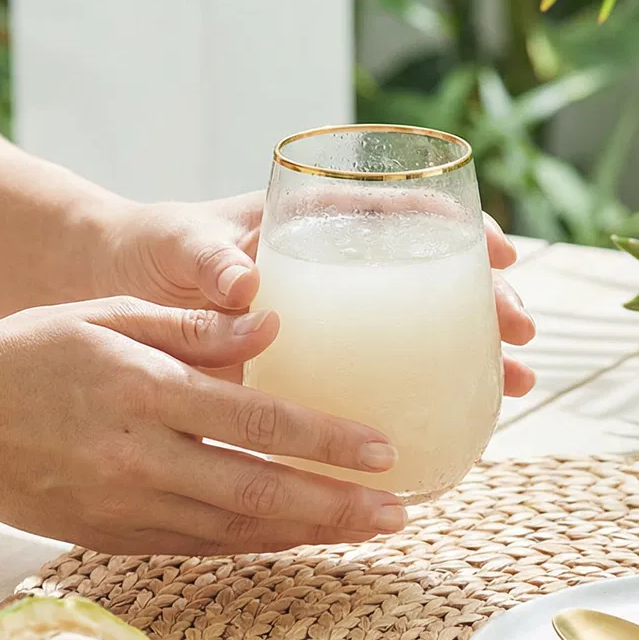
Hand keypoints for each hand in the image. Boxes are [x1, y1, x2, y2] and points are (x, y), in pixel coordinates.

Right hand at [0, 297, 409, 554]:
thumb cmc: (26, 352)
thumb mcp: (105, 314)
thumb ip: (190, 326)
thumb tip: (274, 327)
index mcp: (142, 390)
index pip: (255, 419)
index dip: (326, 440)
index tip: (382, 448)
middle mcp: (137, 456)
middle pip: (258, 489)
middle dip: (337, 504)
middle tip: (399, 510)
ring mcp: (121, 506)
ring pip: (234, 530)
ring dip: (307, 532)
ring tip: (367, 529)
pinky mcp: (107, 537)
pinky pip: (196, 547)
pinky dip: (253, 545)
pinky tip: (295, 538)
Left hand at [102, 193, 538, 395]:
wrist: (113, 292)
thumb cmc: (151, 251)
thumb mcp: (178, 245)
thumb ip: (210, 259)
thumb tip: (246, 287)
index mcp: (311, 222)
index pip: (400, 214)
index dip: (456, 231)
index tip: (501, 254)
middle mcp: (333, 268)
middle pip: (426, 278)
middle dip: (484, 302)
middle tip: (525, 332)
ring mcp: (329, 321)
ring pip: (415, 331)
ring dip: (470, 354)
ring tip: (517, 382)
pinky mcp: (312, 368)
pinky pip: (378, 379)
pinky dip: (419, 397)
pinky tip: (456, 425)